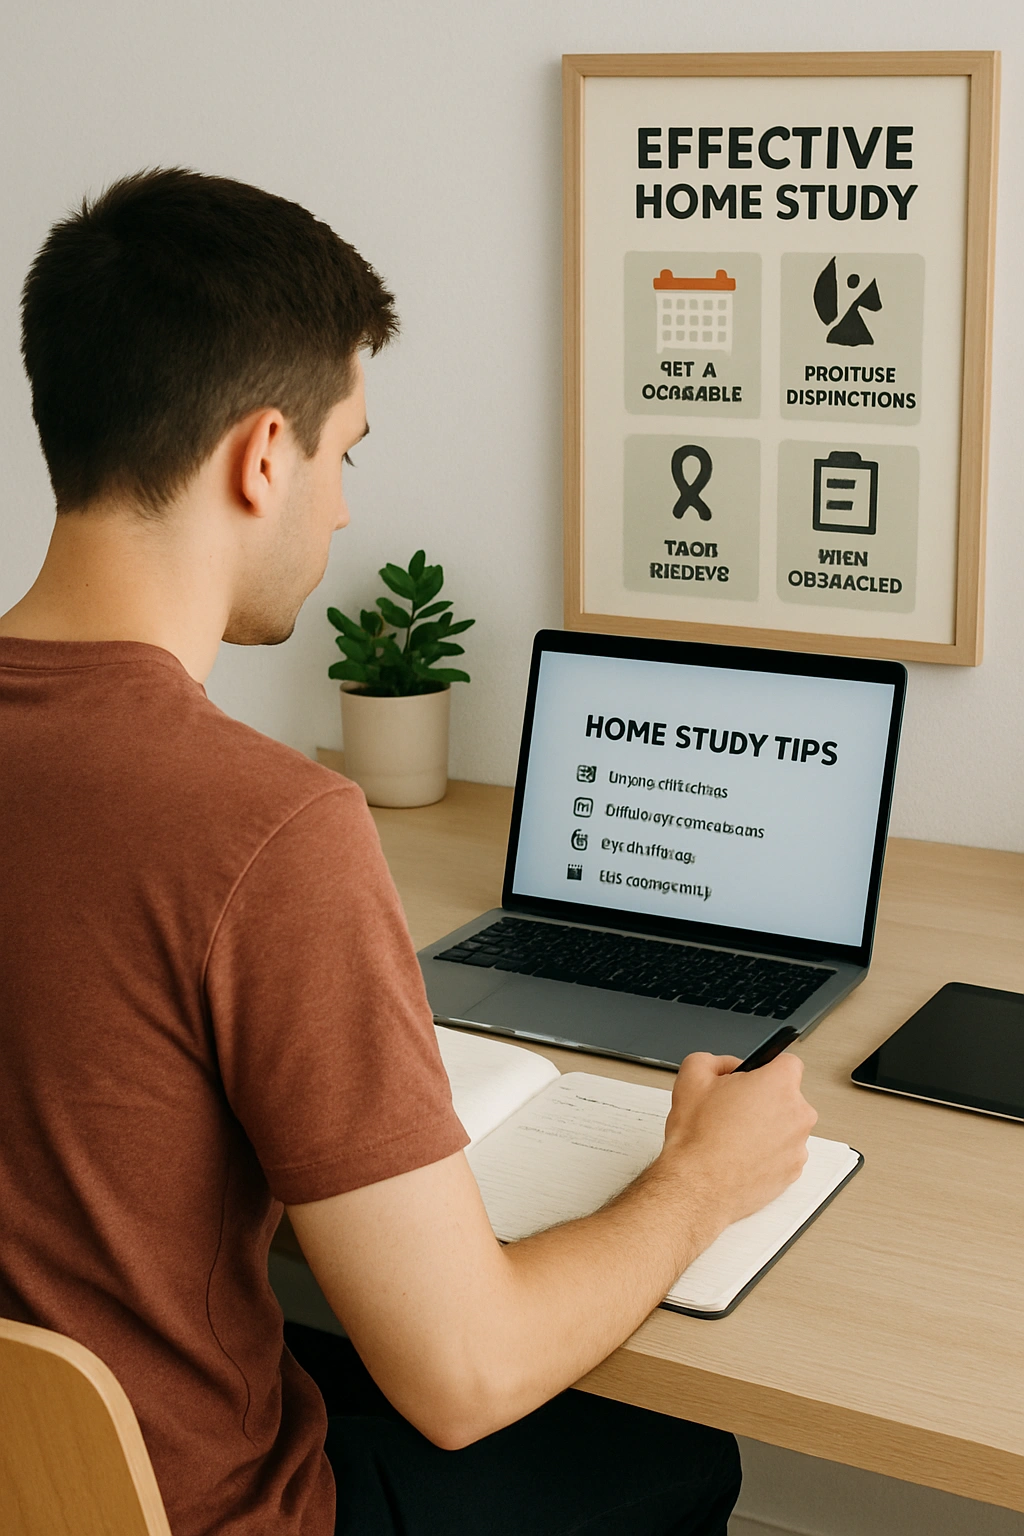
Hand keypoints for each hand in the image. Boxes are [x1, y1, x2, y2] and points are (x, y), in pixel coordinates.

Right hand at [660, 1050, 817, 1230]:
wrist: (697, 1186)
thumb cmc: (698, 1139)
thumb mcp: (692, 1077)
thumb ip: (715, 1060)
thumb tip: (727, 1066)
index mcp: (779, 1085)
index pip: (787, 1062)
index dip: (766, 1067)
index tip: (754, 1076)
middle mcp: (797, 1114)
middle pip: (787, 1096)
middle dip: (764, 1099)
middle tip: (733, 1109)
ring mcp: (798, 1146)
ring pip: (786, 1126)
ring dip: (766, 1127)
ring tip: (734, 1136)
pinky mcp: (793, 1172)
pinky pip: (784, 1153)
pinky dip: (767, 1153)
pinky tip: (741, 1155)